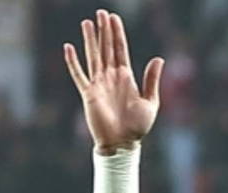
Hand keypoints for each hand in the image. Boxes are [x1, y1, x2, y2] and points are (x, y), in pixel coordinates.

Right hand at [63, 9, 163, 154]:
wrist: (123, 144)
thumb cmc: (138, 127)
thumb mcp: (150, 102)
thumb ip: (152, 80)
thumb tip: (158, 58)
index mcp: (126, 77)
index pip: (120, 49)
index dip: (117, 33)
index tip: (114, 18)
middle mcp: (111, 77)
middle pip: (107, 48)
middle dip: (104, 30)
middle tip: (101, 12)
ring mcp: (99, 84)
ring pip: (93, 56)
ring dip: (90, 40)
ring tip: (87, 22)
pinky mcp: (89, 94)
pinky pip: (79, 75)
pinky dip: (73, 62)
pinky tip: (68, 48)